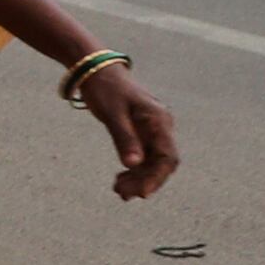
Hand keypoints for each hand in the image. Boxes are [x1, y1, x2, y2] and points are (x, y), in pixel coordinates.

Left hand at [78, 65, 180, 200]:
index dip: (157, 177)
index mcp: (159, 120)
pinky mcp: (142, 132)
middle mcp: (160, 127)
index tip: (143, 193)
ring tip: (119, 191)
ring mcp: (152, 130)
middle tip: (123, 194)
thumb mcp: (112, 114)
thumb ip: (124, 138)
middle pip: (161, 162)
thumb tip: (133, 165)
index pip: (167, 156)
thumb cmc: (105, 89)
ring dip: (138, 178)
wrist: (97, 71)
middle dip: (145, 181)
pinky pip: (143, 156)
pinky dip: (133, 170)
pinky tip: (120, 179)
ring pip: (152, 162)